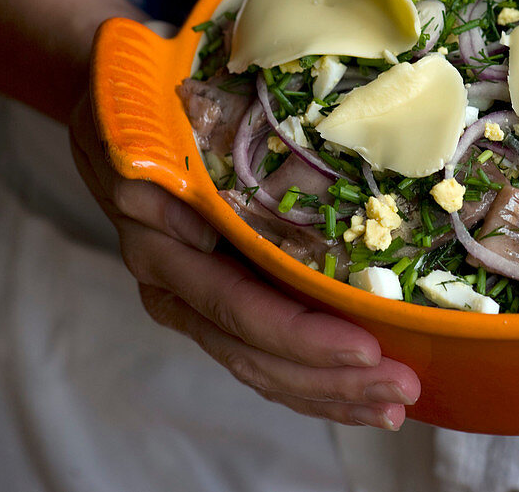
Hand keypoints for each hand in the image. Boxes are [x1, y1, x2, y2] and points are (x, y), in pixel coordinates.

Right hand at [68, 92, 420, 428]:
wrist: (117, 122)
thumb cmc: (146, 111)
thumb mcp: (150, 125)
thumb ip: (178, 172)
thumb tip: (215, 221)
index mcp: (164, 249)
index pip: (238, 307)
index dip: (300, 335)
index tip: (366, 347)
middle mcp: (178, 289)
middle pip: (257, 352)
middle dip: (332, 377)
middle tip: (401, 387)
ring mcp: (197, 304)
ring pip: (263, 367)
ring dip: (331, 392)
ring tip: (393, 406)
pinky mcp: (219, 308)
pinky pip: (265, 358)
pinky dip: (314, 383)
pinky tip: (362, 398)